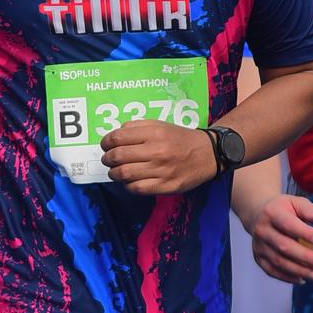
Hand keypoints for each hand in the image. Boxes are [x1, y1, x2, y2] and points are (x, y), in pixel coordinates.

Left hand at [101, 121, 218, 194]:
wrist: (207, 154)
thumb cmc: (180, 139)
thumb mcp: (160, 125)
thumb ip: (136, 126)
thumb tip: (115, 135)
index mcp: (153, 133)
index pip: (117, 138)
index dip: (105, 143)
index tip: (105, 146)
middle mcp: (156, 150)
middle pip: (117, 156)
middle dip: (107, 159)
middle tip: (108, 160)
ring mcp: (161, 170)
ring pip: (124, 174)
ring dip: (114, 174)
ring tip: (115, 172)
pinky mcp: (165, 186)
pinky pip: (136, 188)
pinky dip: (127, 185)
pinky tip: (129, 181)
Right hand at [250, 193, 312, 282]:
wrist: (257, 214)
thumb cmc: (282, 209)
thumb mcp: (296, 202)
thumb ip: (310, 210)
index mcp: (272, 213)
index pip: (288, 225)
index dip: (305, 233)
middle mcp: (262, 230)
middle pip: (284, 246)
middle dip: (305, 257)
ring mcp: (259, 246)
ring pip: (278, 261)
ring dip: (299, 270)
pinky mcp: (258, 258)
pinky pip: (272, 271)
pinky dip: (287, 277)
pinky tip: (302, 279)